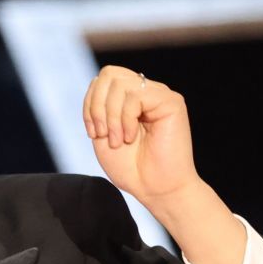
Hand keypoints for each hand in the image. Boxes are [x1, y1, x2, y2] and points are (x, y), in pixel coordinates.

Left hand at [82, 66, 200, 206]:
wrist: (154, 189)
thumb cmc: (131, 167)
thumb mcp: (103, 133)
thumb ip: (99, 106)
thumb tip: (97, 81)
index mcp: (129, 98)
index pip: (102, 79)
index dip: (90, 104)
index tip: (93, 133)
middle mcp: (146, 92)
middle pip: (109, 74)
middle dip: (97, 106)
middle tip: (103, 135)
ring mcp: (159, 95)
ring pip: (120, 84)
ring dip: (111, 116)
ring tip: (119, 141)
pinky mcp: (172, 102)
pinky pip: (136, 95)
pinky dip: (126, 118)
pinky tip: (131, 137)